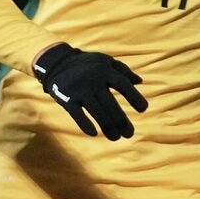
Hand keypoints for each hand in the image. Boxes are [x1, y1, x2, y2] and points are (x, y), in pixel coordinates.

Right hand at [32, 43, 147, 139]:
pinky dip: (84, 124)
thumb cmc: (87, 64)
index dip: (134, 97)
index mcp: (105, 70)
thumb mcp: (105, 61)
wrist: (56, 62)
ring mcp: (79, 89)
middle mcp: (93, 80)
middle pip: (110, 104)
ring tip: (116, 138)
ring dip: (107, 127)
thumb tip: (140, 82)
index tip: (143, 109)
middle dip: (121, 121)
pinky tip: (94, 133)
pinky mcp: (66, 98)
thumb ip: (123, 70)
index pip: (123, 84)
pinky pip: (76, 114)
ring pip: (96, 112)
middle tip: (129, 134)